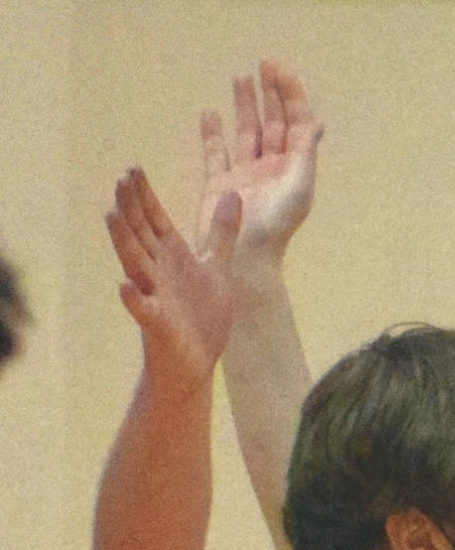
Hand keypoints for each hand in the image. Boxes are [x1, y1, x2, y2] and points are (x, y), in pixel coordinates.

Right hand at [106, 167, 239, 389]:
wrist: (196, 365)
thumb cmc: (202, 318)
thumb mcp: (217, 268)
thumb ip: (222, 233)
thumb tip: (233, 192)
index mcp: (172, 257)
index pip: (154, 220)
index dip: (145, 196)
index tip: (134, 168)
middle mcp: (158, 272)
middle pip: (140, 234)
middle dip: (130, 208)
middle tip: (120, 179)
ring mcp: (155, 297)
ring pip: (135, 264)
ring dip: (123, 241)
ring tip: (110, 214)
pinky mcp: (157, 326)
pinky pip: (143, 311)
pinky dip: (134, 300)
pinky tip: (125, 286)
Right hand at [199, 61, 321, 268]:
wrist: (244, 259)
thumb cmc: (274, 226)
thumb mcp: (298, 188)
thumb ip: (304, 153)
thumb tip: (315, 122)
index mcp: (292, 170)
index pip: (295, 124)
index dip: (289, 95)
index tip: (275, 69)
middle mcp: (270, 171)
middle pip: (272, 124)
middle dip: (269, 95)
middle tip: (262, 66)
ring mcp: (244, 177)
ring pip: (246, 133)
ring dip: (244, 107)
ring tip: (239, 78)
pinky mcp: (219, 185)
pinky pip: (216, 153)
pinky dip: (213, 134)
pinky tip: (210, 115)